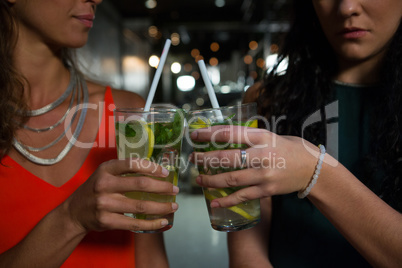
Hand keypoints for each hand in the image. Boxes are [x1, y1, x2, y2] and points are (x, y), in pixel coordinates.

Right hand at [66, 158, 178, 232]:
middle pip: (140, 185)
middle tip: (175, 189)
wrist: (74, 212)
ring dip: (161, 206)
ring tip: (173, 205)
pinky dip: (152, 223)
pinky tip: (163, 221)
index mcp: (106, 169)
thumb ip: (125, 170)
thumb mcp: (105, 173)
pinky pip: (134, 223)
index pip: (132, 164)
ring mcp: (105, 204)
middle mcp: (104, 185)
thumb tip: (156, 171)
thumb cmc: (96, 189)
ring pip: (140, 206)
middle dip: (162, 187)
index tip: (166, 173)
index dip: (152, 168)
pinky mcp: (107, 221)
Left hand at [190, 125, 319, 206]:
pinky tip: (214, 202)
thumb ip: (248, 136)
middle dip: (205, 159)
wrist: (312, 168)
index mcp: (261, 137)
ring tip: (198, 179)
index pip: (229, 133)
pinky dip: (227, 201)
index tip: (195, 135)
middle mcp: (261, 155)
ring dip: (211, 180)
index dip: (209, 134)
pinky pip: (243, 196)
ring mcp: (264, 174)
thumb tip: (220, 134)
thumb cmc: (289, 148)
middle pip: (227, 157)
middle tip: (192, 159)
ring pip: (231, 179)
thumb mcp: (269, 135)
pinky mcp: (266, 190)